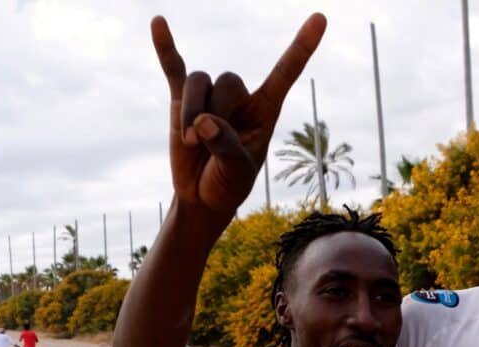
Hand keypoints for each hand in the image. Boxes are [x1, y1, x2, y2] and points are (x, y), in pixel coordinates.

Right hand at [152, 13, 325, 219]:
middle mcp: (240, 98)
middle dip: (215, 112)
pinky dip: (166, 49)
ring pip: (199, 81)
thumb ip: (226, 146)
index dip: (301, 47)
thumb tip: (202, 121)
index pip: (285, 72)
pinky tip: (158, 23)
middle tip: (203, 144)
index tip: (320, 18)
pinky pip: (174, 69)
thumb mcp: (237, 172)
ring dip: (189, 109)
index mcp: (265, 110)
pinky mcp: (181, 102)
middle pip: (228, 81)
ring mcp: (209, 97)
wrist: (202, 196)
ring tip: (188, 142)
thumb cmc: (228, 183)